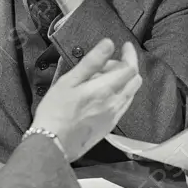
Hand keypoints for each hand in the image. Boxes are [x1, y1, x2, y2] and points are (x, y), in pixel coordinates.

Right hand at [32, 39, 141, 160]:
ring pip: (130, 93)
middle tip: (108, 63)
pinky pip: (124, 105)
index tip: (124, 46)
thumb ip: (91, 61)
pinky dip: (120, 94)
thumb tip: (109, 43)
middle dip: (127, 67)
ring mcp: (114, 116)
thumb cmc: (55, 111)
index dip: (130, 55)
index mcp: (105, 89)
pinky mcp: (110, 126)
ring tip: (103, 77)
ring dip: (124, 81)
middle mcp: (115, 103)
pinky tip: (103, 94)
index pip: (130, 68)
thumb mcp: (69, 81)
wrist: (53, 144)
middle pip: (134, 80)